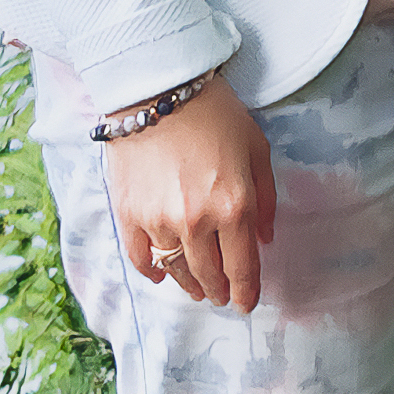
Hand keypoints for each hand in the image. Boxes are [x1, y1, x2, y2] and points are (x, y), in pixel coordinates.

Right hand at [104, 75, 275, 312]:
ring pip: (176, 272)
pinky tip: (162, 275)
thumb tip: (265, 239)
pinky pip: (141, 259)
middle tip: (223, 297)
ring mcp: (158, 221)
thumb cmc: (215, 114)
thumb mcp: (257, 150)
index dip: (246, 292)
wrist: (157, 89)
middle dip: (219, 292)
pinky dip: (153, 272)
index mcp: (234, 207)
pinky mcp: (128, 215)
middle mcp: (196, 222)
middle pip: (209, 276)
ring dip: (189, 286)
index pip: (242, 267)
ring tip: (197, 289)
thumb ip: (265, 199)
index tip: (246, 304)